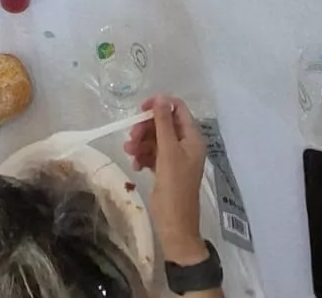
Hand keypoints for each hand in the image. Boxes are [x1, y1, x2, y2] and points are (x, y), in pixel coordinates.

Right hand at [124, 95, 208, 264]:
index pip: (178, 109)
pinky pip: (152, 154)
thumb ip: (163, 123)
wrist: (174, 225)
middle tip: (131, 136)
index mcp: (192, 138)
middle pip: (164, 124)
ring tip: (129, 152)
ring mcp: (176, 158)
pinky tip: (136, 166)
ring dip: (141, 143)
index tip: (141, 110)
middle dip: (146, 128)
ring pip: (155, 139)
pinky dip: (143, 156)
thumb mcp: (168, 152)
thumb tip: (160, 97)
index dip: (160, 105)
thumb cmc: (174, 186)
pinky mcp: (166, 170)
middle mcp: (186, 145)